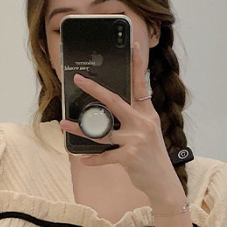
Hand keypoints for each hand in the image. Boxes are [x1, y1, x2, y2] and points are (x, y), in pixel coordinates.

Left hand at [60, 42, 185, 210]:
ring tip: (63, 123)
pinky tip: (84, 159)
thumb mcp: (148, 133)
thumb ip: (133, 119)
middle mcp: (143, 123)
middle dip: (95, 89)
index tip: (133, 44)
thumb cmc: (152, 157)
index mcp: (147, 114)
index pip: (140, 84)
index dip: (136, 64)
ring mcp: (136, 140)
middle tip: (79, 79)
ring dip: (80, 128)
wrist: (163, 183)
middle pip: (115, 101)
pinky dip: (93, 159)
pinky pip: (105, 156)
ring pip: (102, 131)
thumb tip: (109, 110)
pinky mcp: (130, 157)